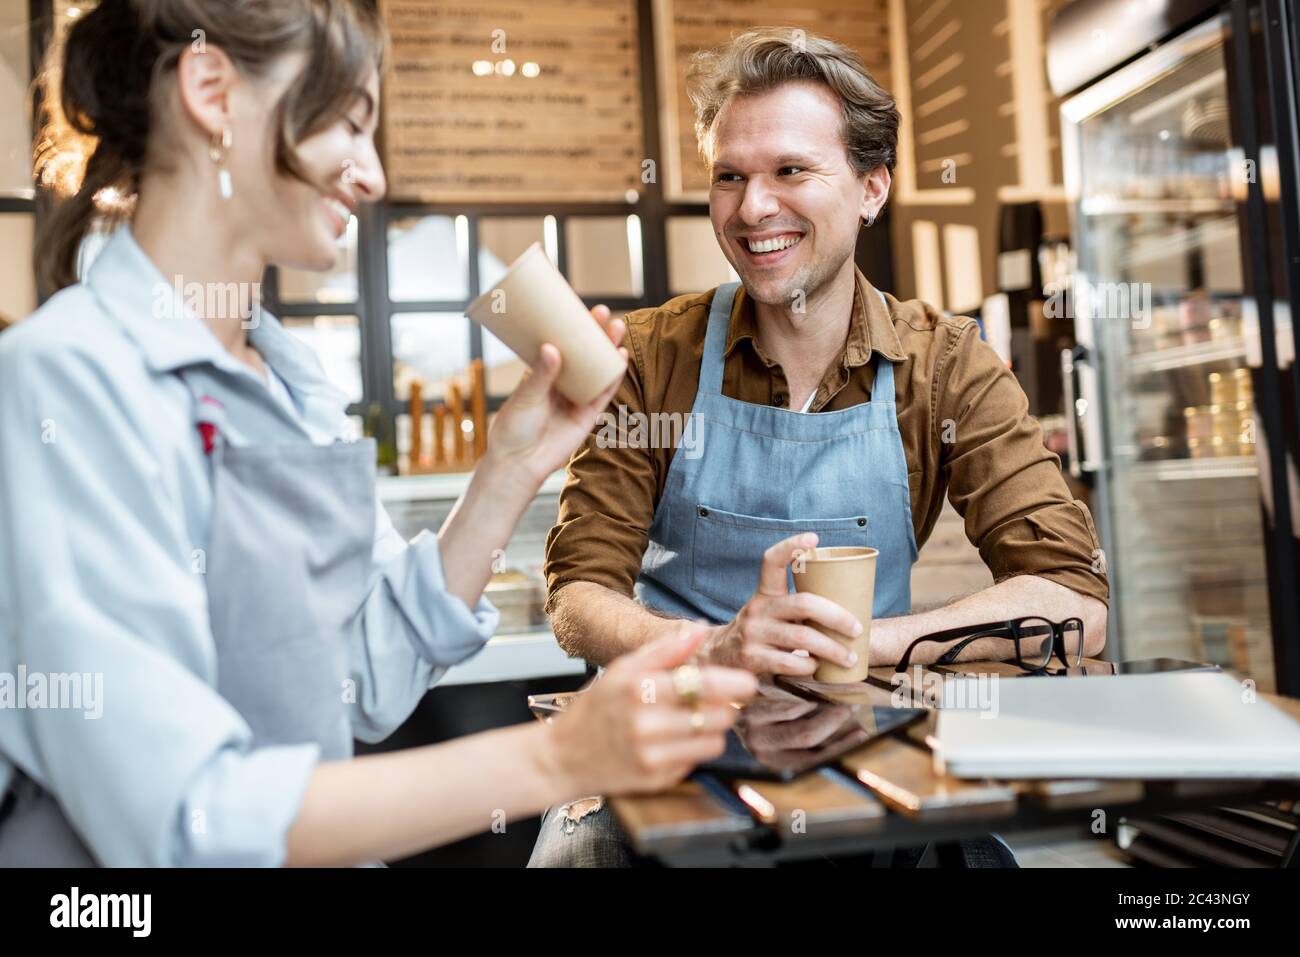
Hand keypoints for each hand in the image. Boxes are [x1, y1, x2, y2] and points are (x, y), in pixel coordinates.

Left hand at [484, 305, 626, 486]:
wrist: (519, 463)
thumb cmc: (513, 428)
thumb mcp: (524, 397)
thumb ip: (541, 375)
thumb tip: (552, 349)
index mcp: (542, 374)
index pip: (561, 345)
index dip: (571, 328)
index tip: (579, 309)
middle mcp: (562, 383)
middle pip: (583, 355)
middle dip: (595, 334)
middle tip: (604, 313)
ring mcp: (576, 398)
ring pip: (597, 370)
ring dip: (608, 350)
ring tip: (617, 330)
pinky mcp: (587, 416)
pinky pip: (604, 393)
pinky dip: (614, 376)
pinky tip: (621, 358)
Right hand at [544, 625, 757, 797]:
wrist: (563, 757)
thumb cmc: (597, 707)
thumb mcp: (624, 669)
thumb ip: (666, 649)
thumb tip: (700, 628)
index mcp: (640, 689)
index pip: (705, 685)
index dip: (735, 684)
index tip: (748, 682)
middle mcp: (647, 725)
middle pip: (718, 716)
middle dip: (725, 706)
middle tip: (714, 701)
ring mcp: (652, 756)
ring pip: (714, 742)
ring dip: (712, 730)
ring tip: (691, 721)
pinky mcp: (657, 781)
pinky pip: (696, 762)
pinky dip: (691, 751)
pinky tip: (670, 743)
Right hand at [701, 533, 864, 675]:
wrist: (720, 657)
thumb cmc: (762, 631)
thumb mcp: (771, 611)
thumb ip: (798, 607)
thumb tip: (849, 608)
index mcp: (765, 592)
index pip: (772, 560)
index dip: (791, 545)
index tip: (814, 538)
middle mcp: (758, 608)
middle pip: (804, 603)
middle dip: (837, 617)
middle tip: (857, 629)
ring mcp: (753, 632)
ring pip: (801, 637)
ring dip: (832, 649)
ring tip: (850, 658)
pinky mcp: (752, 657)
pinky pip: (789, 661)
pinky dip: (809, 666)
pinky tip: (817, 667)